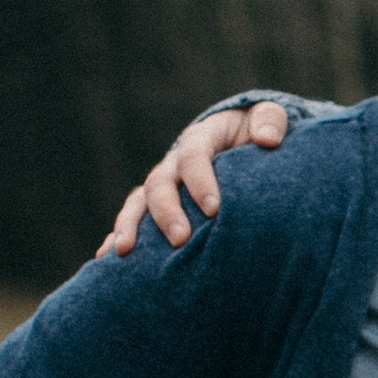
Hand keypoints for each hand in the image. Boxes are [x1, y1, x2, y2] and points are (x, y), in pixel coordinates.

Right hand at [99, 99, 289, 255]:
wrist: (247, 147)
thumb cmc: (261, 135)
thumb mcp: (270, 119)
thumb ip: (271, 121)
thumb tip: (267, 139)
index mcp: (202, 139)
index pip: (194, 155)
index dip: (199, 180)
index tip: (214, 210)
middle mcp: (176, 163)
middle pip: (160, 183)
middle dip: (167, 211)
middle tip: (181, 239)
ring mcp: (164, 185)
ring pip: (139, 202)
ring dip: (130, 225)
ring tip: (125, 251)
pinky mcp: (158, 206)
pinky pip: (133, 220)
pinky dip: (117, 235)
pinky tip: (106, 258)